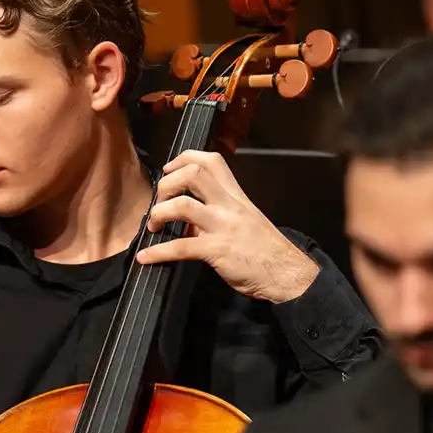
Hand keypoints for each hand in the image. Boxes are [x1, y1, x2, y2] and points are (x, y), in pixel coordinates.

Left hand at [135, 150, 319, 301]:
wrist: (286, 272)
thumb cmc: (265, 249)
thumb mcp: (245, 220)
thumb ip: (218, 214)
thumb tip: (188, 219)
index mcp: (236, 196)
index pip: (211, 161)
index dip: (185, 159)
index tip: (169, 170)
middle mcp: (229, 205)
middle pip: (193, 174)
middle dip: (167, 184)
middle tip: (159, 201)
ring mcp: (223, 226)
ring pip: (182, 205)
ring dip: (159, 213)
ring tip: (153, 227)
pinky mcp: (217, 250)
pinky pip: (181, 247)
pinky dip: (158, 252)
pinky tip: (146, 257)